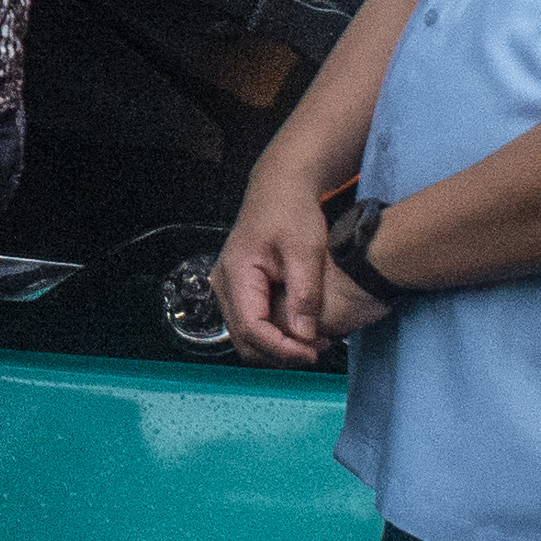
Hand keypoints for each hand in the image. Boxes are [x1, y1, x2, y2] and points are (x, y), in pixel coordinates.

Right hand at [219, 169, 344, 366]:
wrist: (280, 187)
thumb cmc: (292, 211)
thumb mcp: (305, 250)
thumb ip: (304, 294)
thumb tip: (304, 336)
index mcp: (236, 273)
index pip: (252, 328)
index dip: (281, 348)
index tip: (312, 352)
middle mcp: (223, 284)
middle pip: (244, 339)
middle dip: (280, 353)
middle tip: (317, 351)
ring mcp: (227, 287)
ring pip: (246, 336)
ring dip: (277, 347)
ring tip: (313, 343)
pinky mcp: (238, 289)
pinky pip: (251, 323)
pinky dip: (274, 335)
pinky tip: (300, 330)